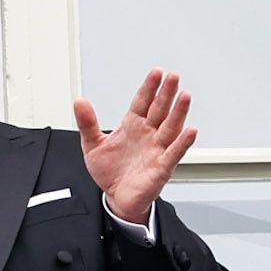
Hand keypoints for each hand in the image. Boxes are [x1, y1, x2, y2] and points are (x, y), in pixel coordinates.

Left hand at [73, 71, 195, 226]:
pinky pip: (174, 153)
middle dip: (166, 93)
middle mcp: (148, 134)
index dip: (150, 87)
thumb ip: (87, 123)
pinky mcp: (162, 167)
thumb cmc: (110, 171)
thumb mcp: (92, 145)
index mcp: (132, 125)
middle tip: (173, 76)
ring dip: (179, 112)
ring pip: (170, 127)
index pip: (143, 101)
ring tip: (185, 96)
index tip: (157, 72)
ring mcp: (156, 149)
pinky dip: (182, 142)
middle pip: (160, 110)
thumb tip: (79, 101)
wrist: (116, 198)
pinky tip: (190, 131)